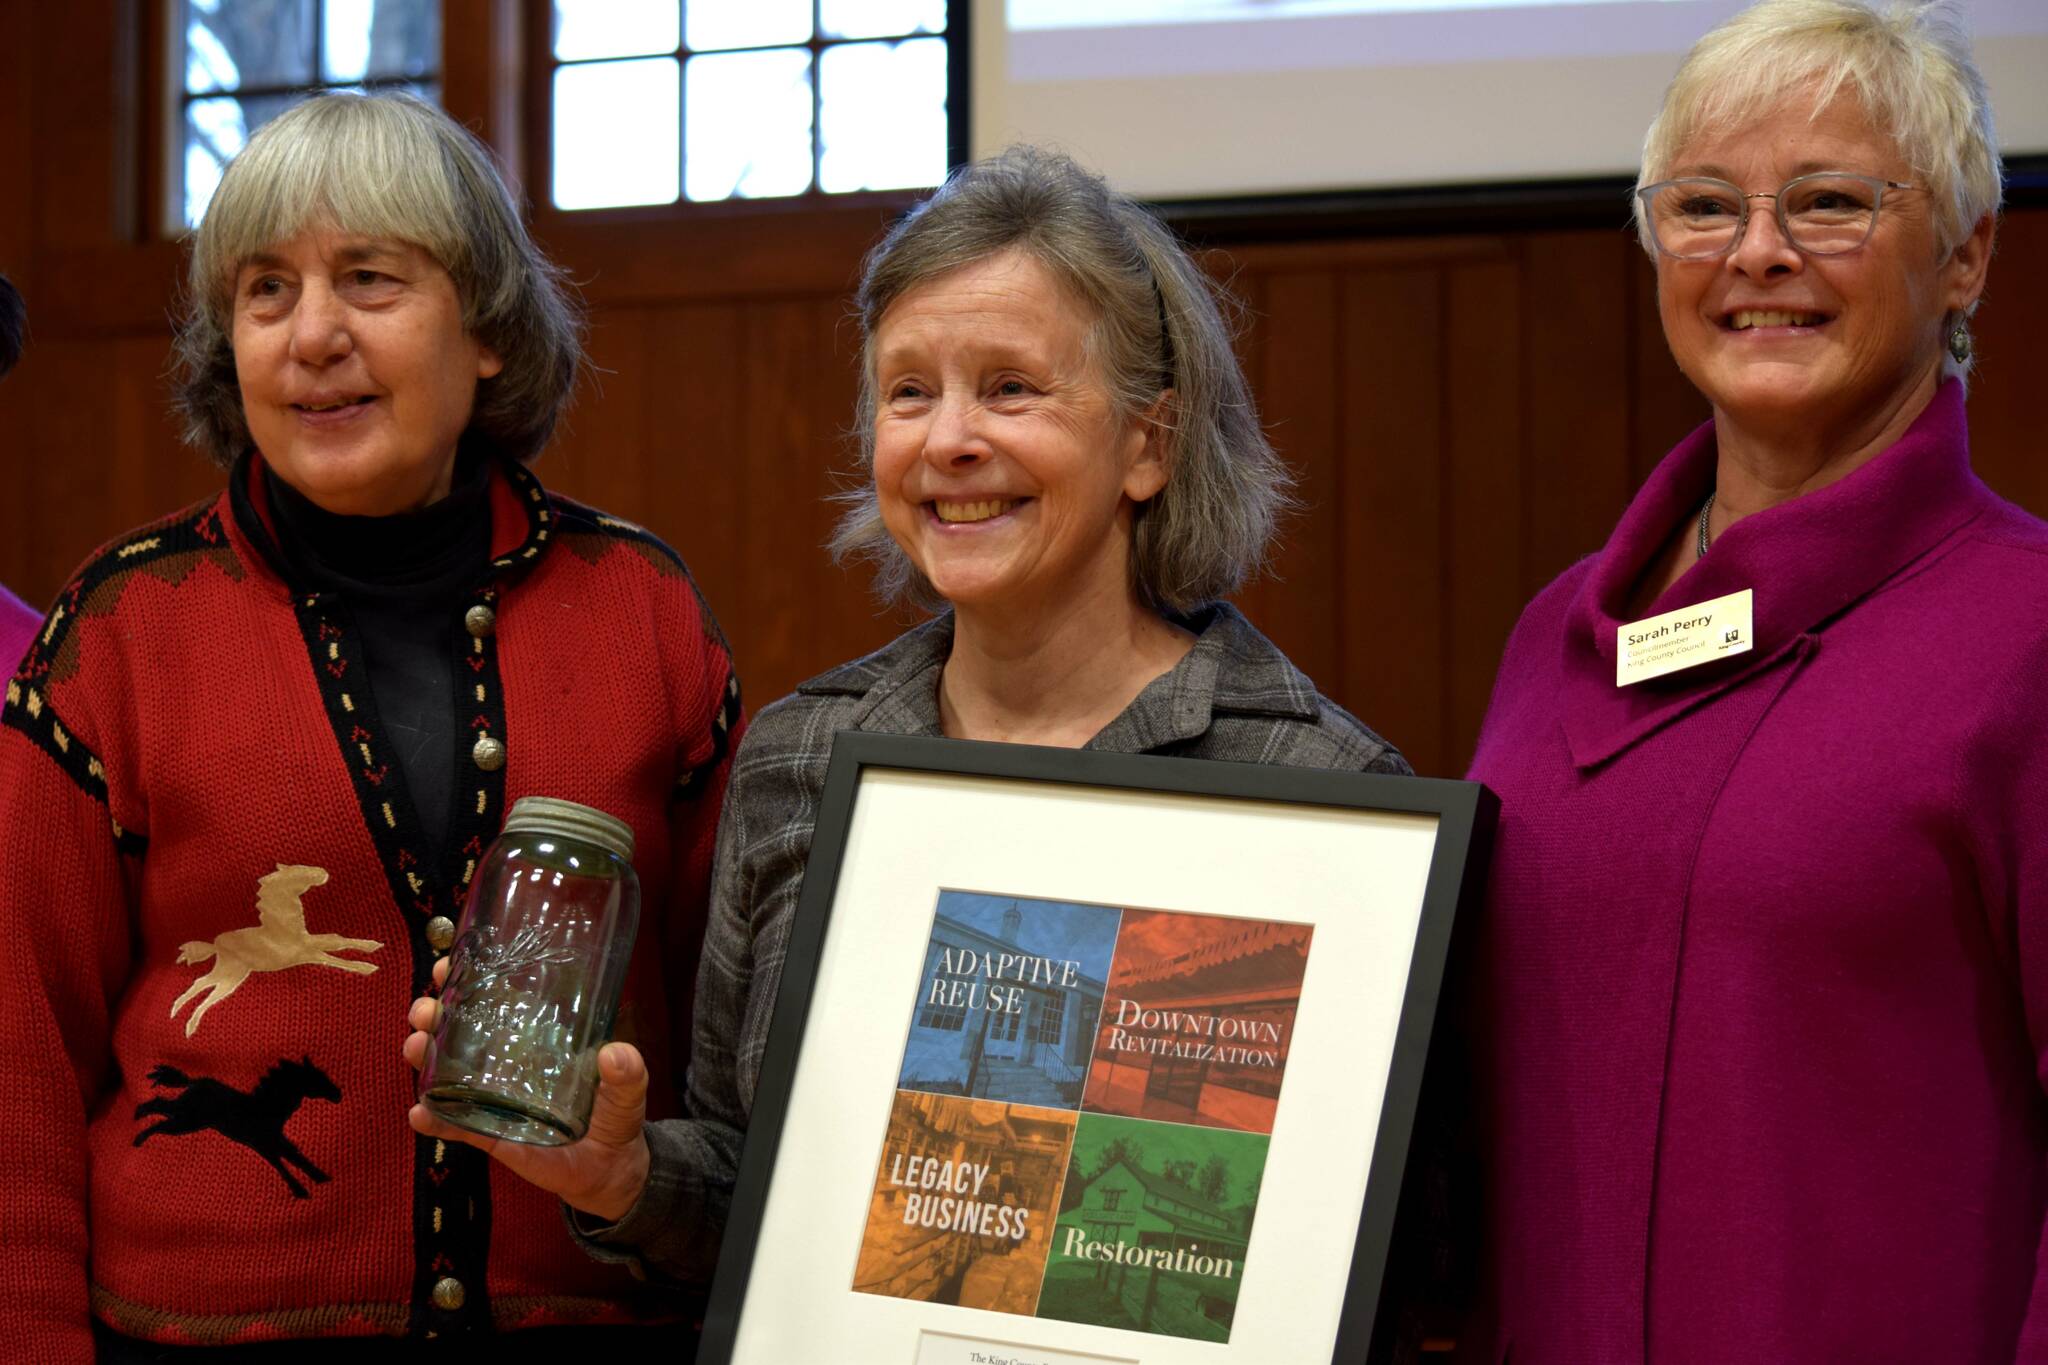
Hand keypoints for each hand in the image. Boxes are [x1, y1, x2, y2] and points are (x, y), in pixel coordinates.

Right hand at [402, 956, 652, 1223]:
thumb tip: (615, 1054)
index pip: (496, 999)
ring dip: (424, 1055)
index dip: (466, 978)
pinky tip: (420, 1113)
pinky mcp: (488, 1133)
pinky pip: (454, 1124)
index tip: (445, 964)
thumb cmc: (615, 1115)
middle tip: (426, 1010)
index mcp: (536, 1037)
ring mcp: (492, 1097)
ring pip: (446, 1069)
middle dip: (433, 1012)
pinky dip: (433, 1118)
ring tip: (417, 1047)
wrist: (608, 1169)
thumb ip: (628, 1073)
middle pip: (458, 1028)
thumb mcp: (628, 1090)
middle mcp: (507, 1061)